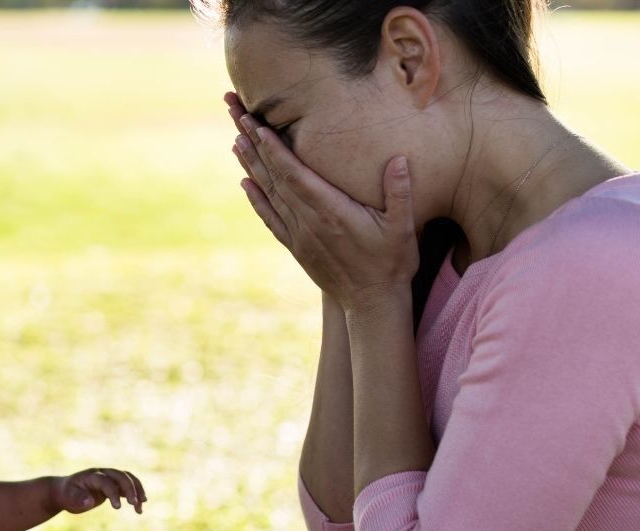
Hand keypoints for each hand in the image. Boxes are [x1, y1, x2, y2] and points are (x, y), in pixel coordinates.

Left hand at [52, 468, 146, 514]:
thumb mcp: (69, 499)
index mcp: (91, 475)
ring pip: (128, 478)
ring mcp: (109, 476)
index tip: (118, 508)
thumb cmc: (67, 495)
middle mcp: (102, 473)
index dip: (113, 492)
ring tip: (140, 506)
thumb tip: (89, 501)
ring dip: (137, 490)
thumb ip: (78, 499)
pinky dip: (135, 493)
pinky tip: (139, 507)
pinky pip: (128, 485)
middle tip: (135, 504)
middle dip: (130, 489)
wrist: (65, 490)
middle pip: (121, 476)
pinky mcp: (113, 483)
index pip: (106, 481)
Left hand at [225, 91, 419, 310]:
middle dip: (255, 145)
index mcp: (331, 212)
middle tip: (238, 117)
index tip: (258, 126)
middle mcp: (309, 222)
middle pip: (275, 178)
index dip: (275, 150)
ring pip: (269, 195)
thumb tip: (398, 159)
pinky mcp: (297, 248)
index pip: (295, 176)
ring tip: (236, 140)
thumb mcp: (403, 227)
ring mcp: (300, 236)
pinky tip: (245, 182)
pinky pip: (271, 219)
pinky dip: (256, 199)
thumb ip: (400, 193)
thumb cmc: (392, 263)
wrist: (373, 304)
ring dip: (251, 166)